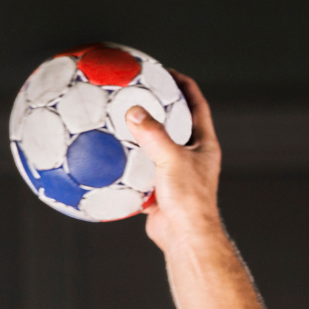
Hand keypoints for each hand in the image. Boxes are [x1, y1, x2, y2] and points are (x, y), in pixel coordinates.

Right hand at [123, 72, 222, 251]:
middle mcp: (192, 157)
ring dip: (136, 134)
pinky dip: (123, 161)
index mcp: (204, 145)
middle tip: (136, 90)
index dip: (185, 85)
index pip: (197, 106)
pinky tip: (104, 154)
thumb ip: (153, 135)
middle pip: (175, 123)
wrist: (184, 237)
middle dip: (157, 106)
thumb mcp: (171, 159)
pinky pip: (138, 169)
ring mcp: (175, 173)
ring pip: (154, 147)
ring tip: (115, 118)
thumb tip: (134, 111)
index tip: (167, 71)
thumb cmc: (188, 199)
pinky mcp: (158, 188)